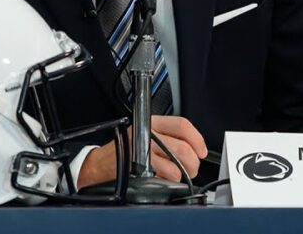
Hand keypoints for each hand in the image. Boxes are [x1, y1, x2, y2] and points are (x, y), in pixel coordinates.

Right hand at [76, 116, 206, 187]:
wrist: (100, 164)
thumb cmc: (124, 150)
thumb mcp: (144, 134)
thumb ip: (167, 137)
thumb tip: (193, 149)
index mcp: (152, 122)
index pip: (182, 125)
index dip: (197, 139)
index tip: (202, 151)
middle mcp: (147, 132)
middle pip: (183, 147)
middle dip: (193, 162)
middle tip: (192, 168)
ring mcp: (143, 149)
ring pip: (176, 163)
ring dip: (183, 174)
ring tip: (180, 176)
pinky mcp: (139, 165)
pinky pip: (164, 175)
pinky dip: (170, 181)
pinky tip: (165, 180)